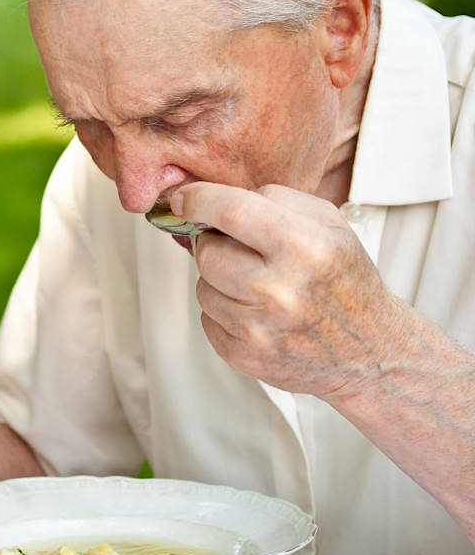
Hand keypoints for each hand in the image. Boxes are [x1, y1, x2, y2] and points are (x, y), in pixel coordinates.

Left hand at [171, 182, 403, 397]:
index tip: (184, 199)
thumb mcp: (329, 224)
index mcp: (306, 247)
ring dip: (221, 281)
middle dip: (217, 245)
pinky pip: (207, 319)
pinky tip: (257, 313)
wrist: (370, 352)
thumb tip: (212, 198)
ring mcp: (260, 328)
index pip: (231, 210)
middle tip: (245, 252)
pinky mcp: (244, 356)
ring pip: (203, 287)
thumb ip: (274, 199)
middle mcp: (280, 289)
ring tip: (258, 286)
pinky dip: (225, 312)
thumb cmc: (344, 282)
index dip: (198, 200)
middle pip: (207, 252)